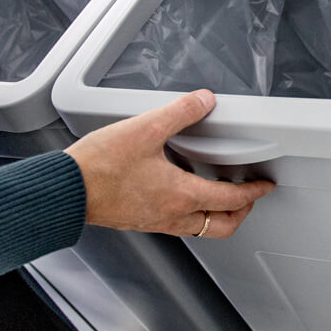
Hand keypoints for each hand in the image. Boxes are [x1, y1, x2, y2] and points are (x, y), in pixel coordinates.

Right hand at [65, 90, 273, 237]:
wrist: (65, 190)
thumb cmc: (99, 167)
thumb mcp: (146, 129)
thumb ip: (181, 112)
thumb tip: (204, 101)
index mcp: (181, 195)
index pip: (232, 200)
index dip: (254, 192)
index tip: (265, 185)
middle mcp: (172, 215)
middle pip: (222, 226)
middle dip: (242, 212)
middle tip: (250, 196)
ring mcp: (156, 221)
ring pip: (200, 229)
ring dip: (218, 215)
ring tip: (221, 195)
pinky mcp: (141, 220)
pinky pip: (179, 224)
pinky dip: (193, 213)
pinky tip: (184, 191)